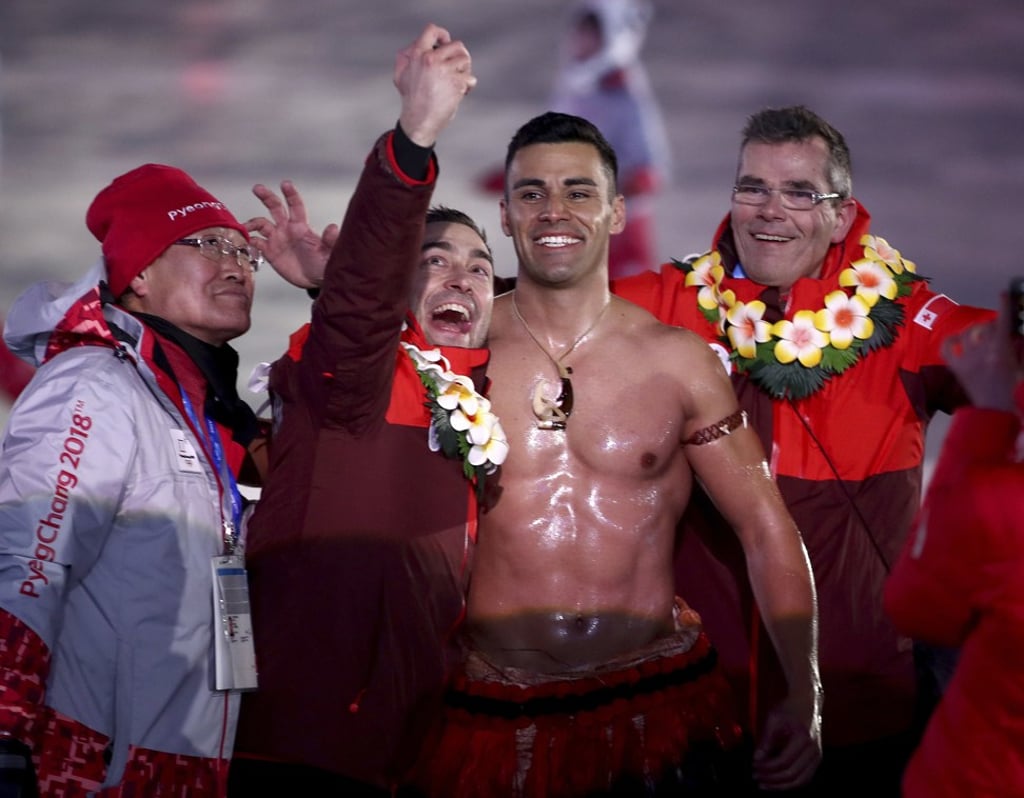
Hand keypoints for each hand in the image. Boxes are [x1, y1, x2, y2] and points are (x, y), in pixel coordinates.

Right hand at [246, 180, 335, 288]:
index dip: (290, 194)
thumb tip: (333, 227)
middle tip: (257, 188)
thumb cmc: (324, 265)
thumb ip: (330, 240)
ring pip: (261, 224)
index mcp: (301, 226)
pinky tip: (242, 241)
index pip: (295, 206)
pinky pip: (255, 242)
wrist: (315, 280)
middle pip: (275, 207)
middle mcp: (287, 229)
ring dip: (252, 223)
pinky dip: (248, 240)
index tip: (285, 184)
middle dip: (266, 197)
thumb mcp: (329, 253)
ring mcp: (277, 239)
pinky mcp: (270, 252)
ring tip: (244, 227)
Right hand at [393, 23, 475, 146]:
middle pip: (457, 45)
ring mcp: (445, 71)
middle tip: (458, 68)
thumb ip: (406, 56)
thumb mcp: (400, 74)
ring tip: (458, 80)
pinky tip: (462, 93)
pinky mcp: (457, 83)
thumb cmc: (411, 99)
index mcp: (417, 54)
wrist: (419, 121)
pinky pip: (470, 78)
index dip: (443, 35)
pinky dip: (469, 86)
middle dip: (460, 56)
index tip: (446, 43)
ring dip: (465, 70)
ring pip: (465, 60)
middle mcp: (431, 60)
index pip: (432, 30)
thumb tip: (415, 44)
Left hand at [752, 696, 821, 790]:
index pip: (783, 761)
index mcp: (803, 739)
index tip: (754, 766)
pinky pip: (805, 778)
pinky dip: (790, 783)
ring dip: (781, 785)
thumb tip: (756, 759)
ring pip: (800, 781)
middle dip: (772, 779)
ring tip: (765, 784)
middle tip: (757, 778)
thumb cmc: (789, 708)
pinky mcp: (816, 759)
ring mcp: (817, 756)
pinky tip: (777, 782)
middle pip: (792, 775)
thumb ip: (765, 740)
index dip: (767, 767)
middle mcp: (813, 750)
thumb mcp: (773, 719)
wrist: (806, 702)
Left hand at [942, 294, 1020, 411]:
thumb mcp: (1021, 365)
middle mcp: (982, 352)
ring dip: (976, 331)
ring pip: (968, 334)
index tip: (1004, 294)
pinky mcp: (956, 368)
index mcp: (1001, 351)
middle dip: (993, 326)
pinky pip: (947, 348)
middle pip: (986, 327)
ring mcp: (966, 360)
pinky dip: (951, 341)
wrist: (997, 411)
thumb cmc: (1014, 389)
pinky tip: (958, 340)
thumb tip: (1013, 335)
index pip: (1002, 323)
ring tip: (982, 335)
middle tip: (998, 331)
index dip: (1004, 306)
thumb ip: (1018, 348)